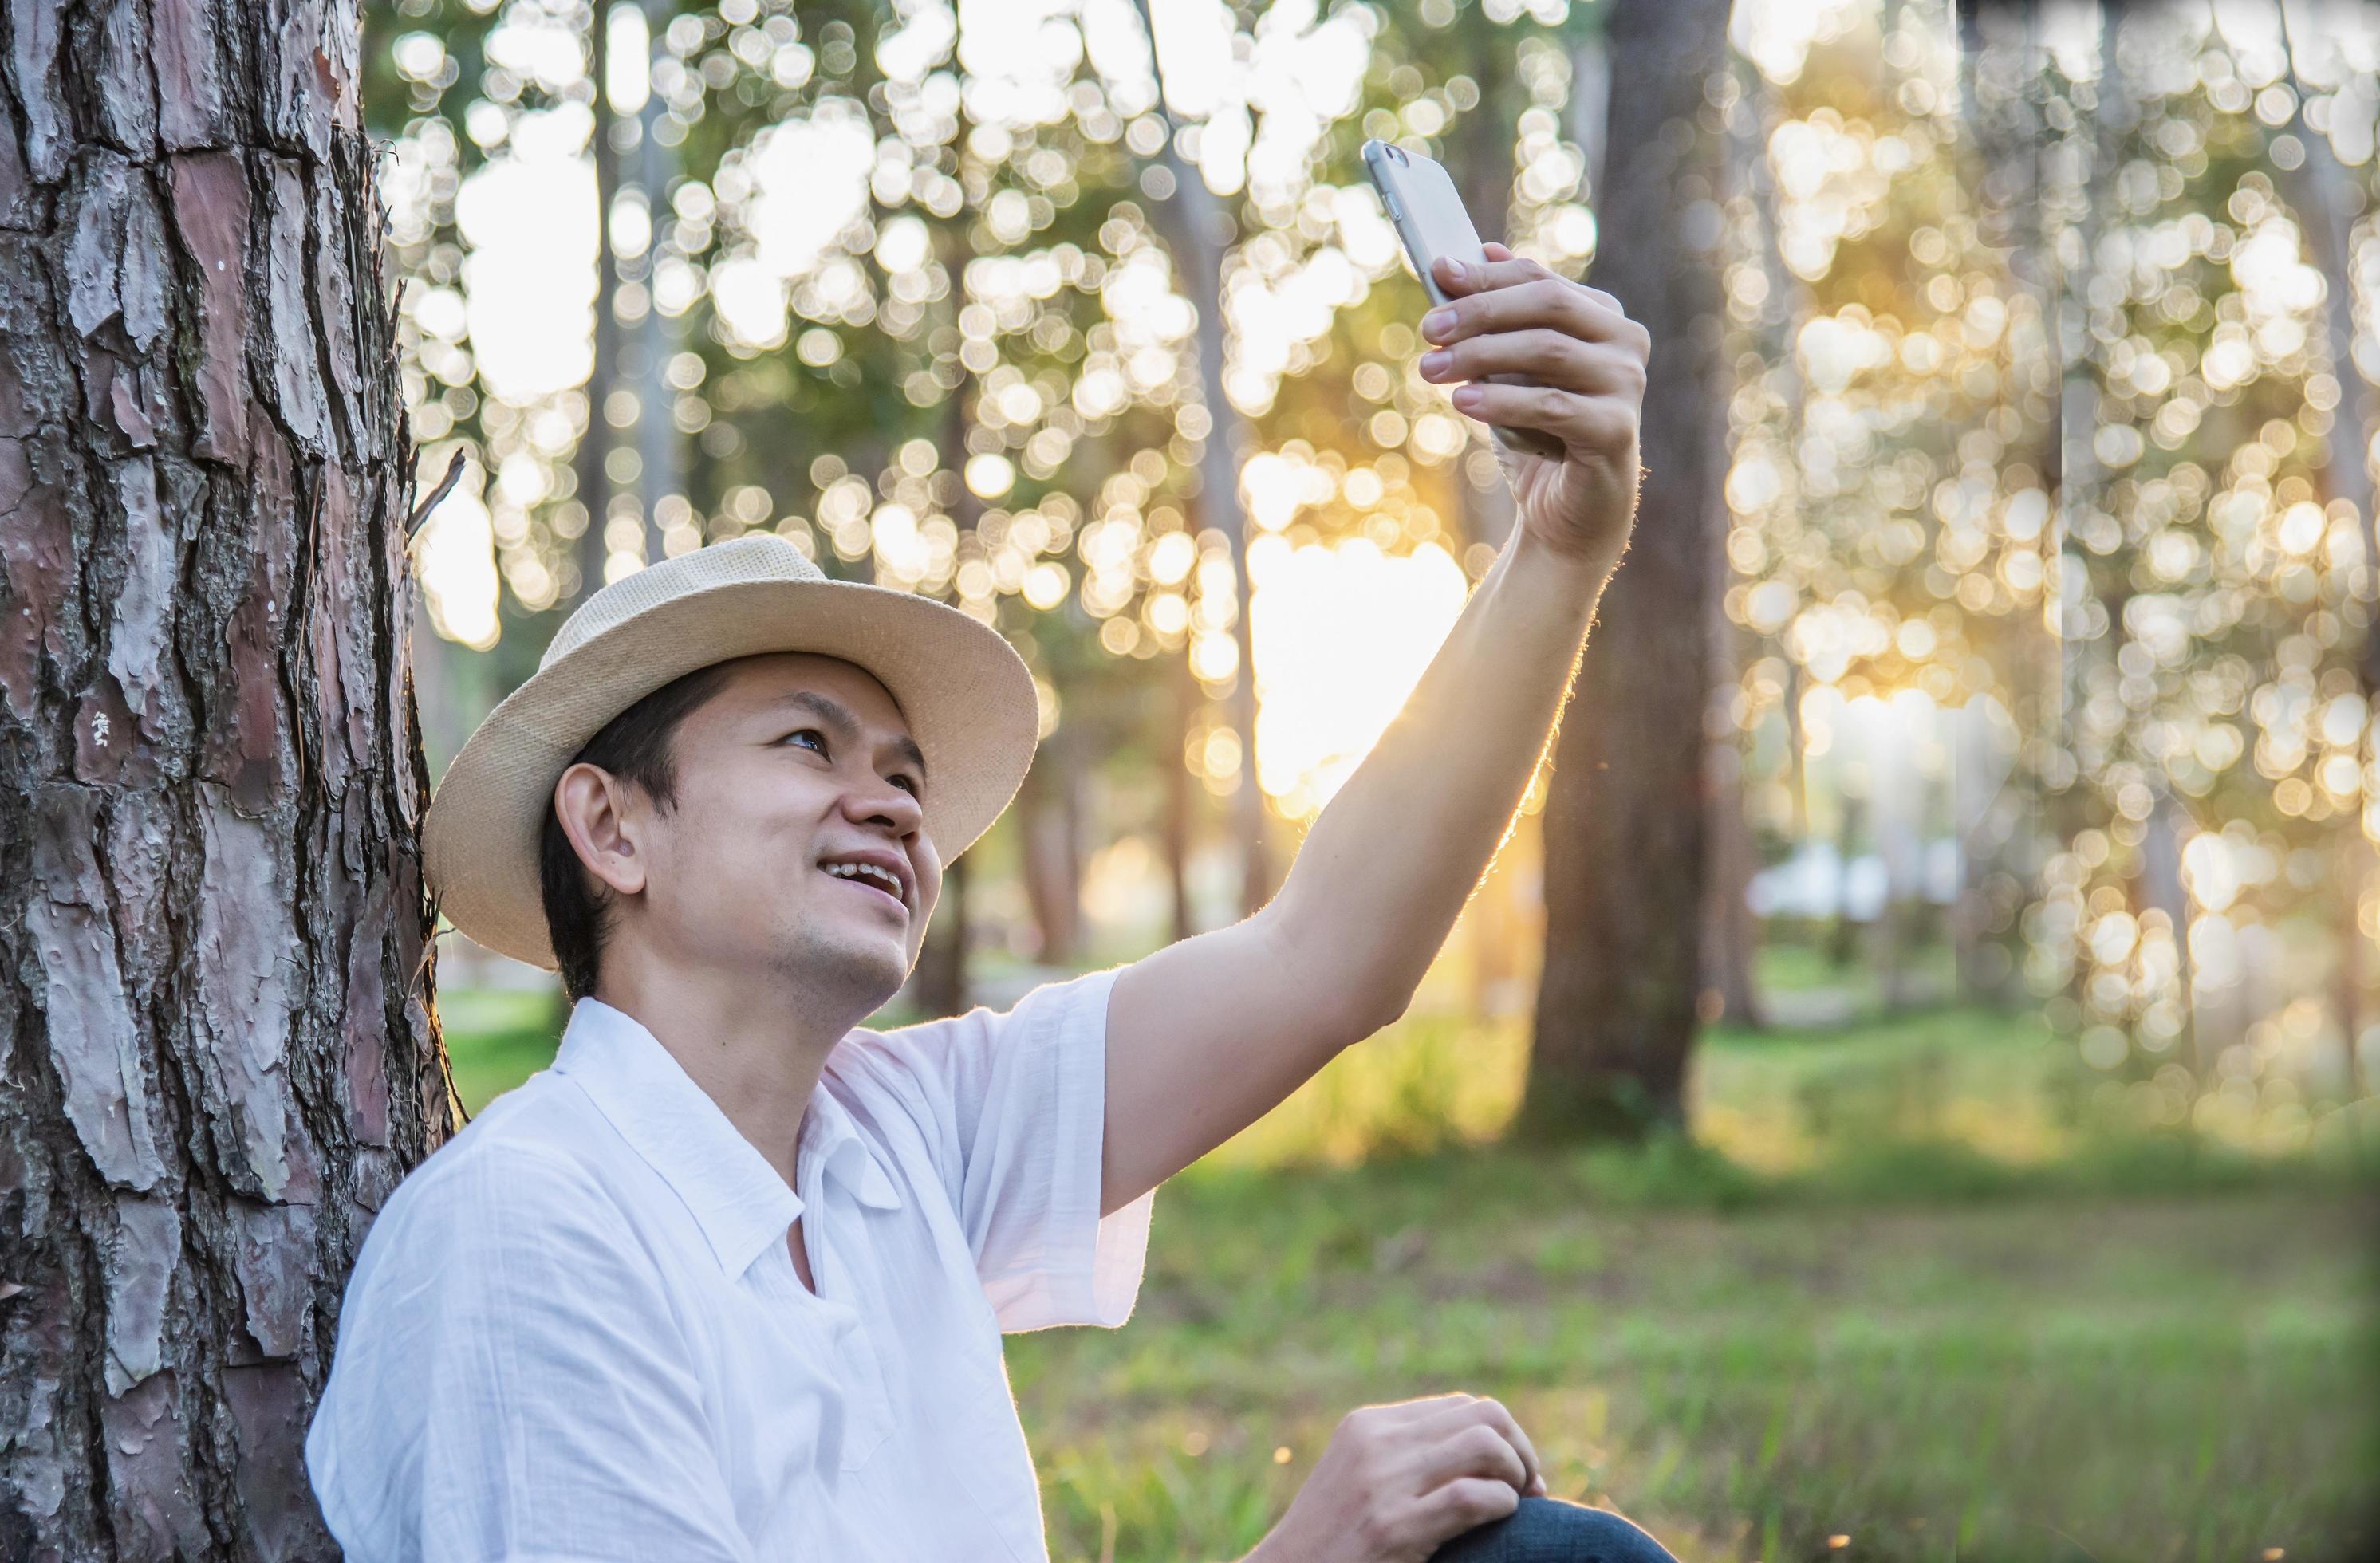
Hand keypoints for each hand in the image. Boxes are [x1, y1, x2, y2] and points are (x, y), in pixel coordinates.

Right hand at [1246, 1393, 1547, 1562]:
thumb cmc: (1333, 1540)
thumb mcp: (1359, 1479)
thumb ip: (1404, 1456)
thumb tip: (1485, 1448)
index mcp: (1367, 1425)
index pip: (1458, 1406)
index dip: (1501, 1436)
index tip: (1516, 1475)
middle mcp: (1376, 1442)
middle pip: (1482, 1414)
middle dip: (1520, 1448)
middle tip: (1530, 1488)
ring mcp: (1383, 1483)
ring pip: (1484, 1444)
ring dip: (1517, 1473)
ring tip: (1520, 1503)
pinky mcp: (1393, 1528)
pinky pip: (1473, 1497)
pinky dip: (1503, 1505)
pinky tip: (1504, 1519)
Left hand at [1416, 243, 1650, 572]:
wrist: (1566, 514)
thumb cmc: (1537, 436)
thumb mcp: (1509, 372)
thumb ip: (1499, 318)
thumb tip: (1477, 253)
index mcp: (1602, 317)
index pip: (1540, 280)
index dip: (1488, 275)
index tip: (1437, 273)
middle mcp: (1625, 342)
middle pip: (1548, 305)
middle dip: (1482, 311)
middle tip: (1429, 328)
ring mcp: (1626, 385)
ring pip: (1549, 351)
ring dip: (1482, 355)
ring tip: (1432, 369)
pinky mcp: (1616, 429)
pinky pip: (1552, 405)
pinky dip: (1502, 401)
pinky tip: (1462, 402)